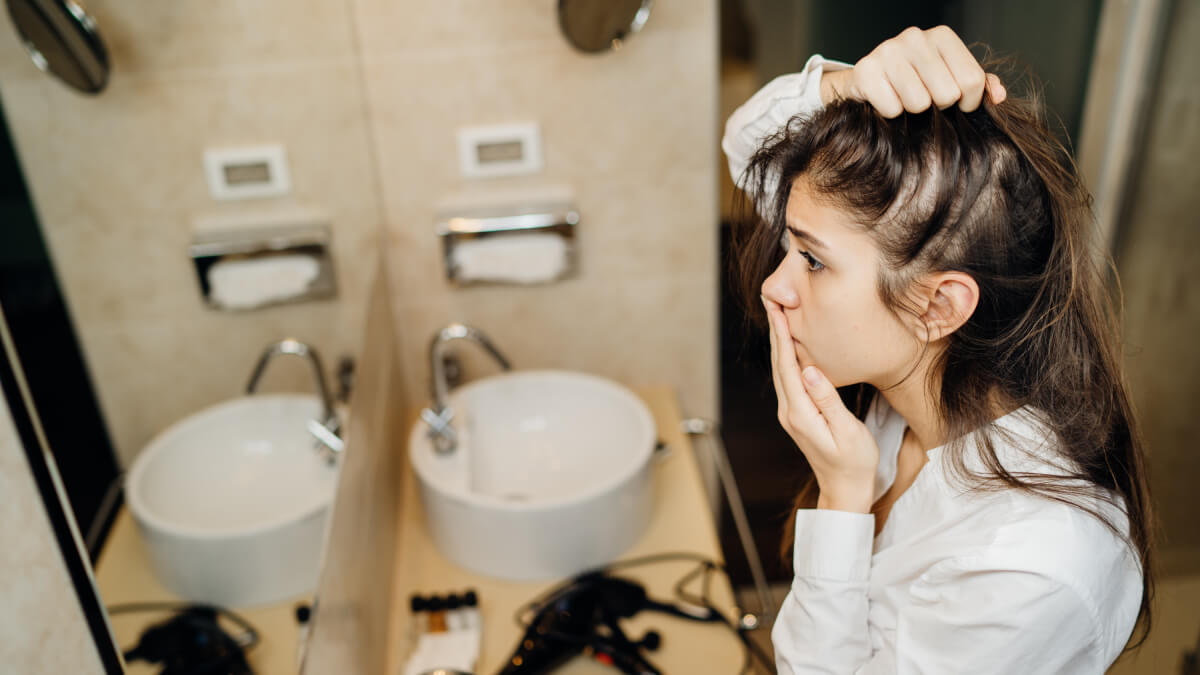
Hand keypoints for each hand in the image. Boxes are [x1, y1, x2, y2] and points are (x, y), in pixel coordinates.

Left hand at [764, 297, 878, 512]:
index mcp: (800, 413)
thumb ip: (827, 401)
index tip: (777, 309)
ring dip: (779, 342)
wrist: (845, 491)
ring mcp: (791, 414)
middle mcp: (789, 412)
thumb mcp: (847, 432)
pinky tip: (791, 346)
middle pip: (779, 364)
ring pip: (781, 371)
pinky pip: (788, 380)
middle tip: (772, 300)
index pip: (788, 366)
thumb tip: (810, 370)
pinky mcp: (797, 415)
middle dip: (775, 331)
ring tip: (778, 315)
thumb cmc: (854, 463)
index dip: (782, 336)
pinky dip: (786, 358)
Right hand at [820, 25, 1006, 116]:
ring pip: (919, 104)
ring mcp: (888, 52)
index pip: (972, 81)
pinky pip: (892, 109)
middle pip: (947, 94)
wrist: (868, 80)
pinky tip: (887, 99)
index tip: (957, 104)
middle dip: (938, 107)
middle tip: (926, 99)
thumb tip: (998, 97)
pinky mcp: (866, 71)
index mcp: (941, 36)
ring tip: (905, 98)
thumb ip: (980, 85)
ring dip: (913, 111)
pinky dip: (890, 113)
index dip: (968, 103)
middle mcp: (915, 37)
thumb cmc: (916, 80)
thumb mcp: (951, 77)